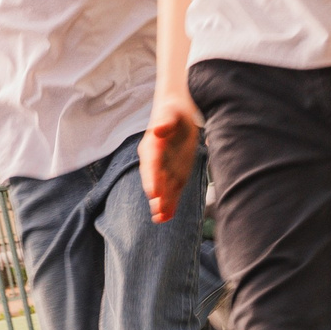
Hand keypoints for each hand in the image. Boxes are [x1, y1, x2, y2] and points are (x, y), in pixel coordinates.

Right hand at [139, 91, 201, 221]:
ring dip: (162, 203)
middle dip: (157, 195)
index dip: (153, 179)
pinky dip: (170, 204)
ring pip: (163, 189)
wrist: (178, 114)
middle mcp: (154, 162)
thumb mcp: (171, 112)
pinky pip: (172, 191)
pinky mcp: (175, 175)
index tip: (154, 192)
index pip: (151, 165)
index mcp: (151, 147)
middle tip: (159, 208)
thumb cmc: (173, 111)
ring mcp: (164, 170)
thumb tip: (157, 130)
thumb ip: (165, 121)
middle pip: (155, 180)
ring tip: (162, 218)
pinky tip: (168, 217)